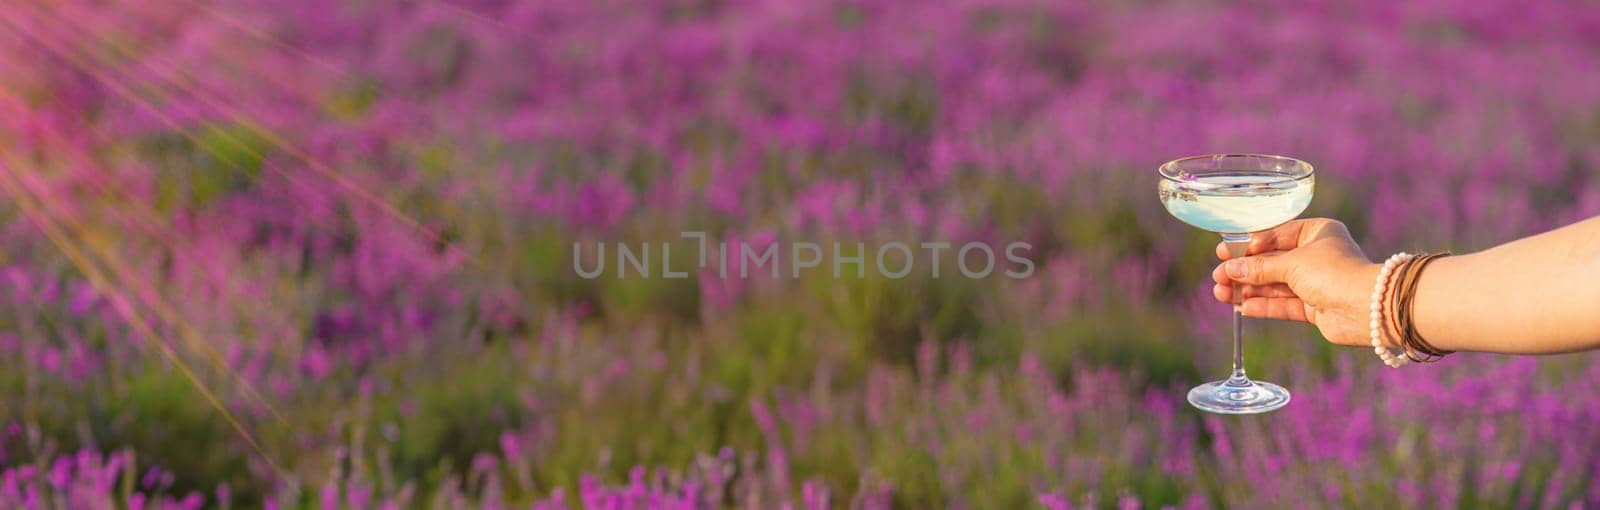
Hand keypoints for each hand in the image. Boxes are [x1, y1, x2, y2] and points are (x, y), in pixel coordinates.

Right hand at [1210, 218, 1380, 346]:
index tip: (1224, 253)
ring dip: (1248, 289)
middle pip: (1272, 262)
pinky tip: (1242, 307)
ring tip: (1221, 294)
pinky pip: (1283, 304)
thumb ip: (1259, 268)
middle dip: (1244, 270)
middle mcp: (1316, 255)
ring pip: (1274, 285)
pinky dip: (1263, 305)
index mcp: (1316, 233)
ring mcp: (1316, 282)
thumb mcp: (1291, 264)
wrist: (1367, 308)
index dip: (1248, 245)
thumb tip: (1230, 269)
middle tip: (1218, 276)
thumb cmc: (1333, 272)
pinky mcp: (1315, 306)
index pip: (1275, 235)